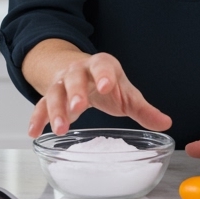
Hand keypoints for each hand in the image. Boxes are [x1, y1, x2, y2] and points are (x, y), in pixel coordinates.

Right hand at [26, 52, 172, 136]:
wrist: (79, 71)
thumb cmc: (106, 83)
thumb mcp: (125, 92)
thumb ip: (143, 109)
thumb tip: (165, 123)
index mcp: (102, 66)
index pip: (102, 66)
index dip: (104, 75)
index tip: (106, 86)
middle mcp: (78, 71)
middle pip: (74, 78)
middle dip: (75, 92)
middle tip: (78, 108)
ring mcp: (61, 83)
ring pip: (55, 93)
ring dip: (56, 110)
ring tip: (60, 128)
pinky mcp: (49, 97)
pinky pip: (40, 106)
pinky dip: (36, 119)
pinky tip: (34, 133)